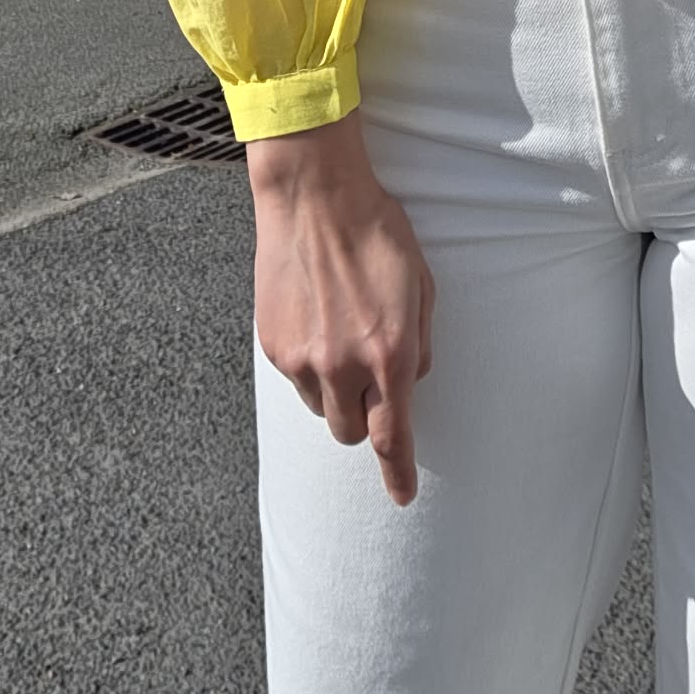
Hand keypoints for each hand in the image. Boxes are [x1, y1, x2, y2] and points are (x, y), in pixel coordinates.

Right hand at [249, 114, 435, 507]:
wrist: (313, 196)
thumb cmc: (376, 231)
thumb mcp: (421, 284)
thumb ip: (419, 342)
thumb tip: (412, 381)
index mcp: (390, 353)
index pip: (393, 437)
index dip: (398, 474)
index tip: (403, 498)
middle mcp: (344, 365)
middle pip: (351, 433)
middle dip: (363, 417)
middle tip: (369, 376)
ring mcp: (303, 359)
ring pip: (320, 408)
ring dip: (334, 391)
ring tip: (339, 335)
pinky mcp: (273, 346)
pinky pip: (295, 378)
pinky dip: (308, 364)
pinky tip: (315, 318)